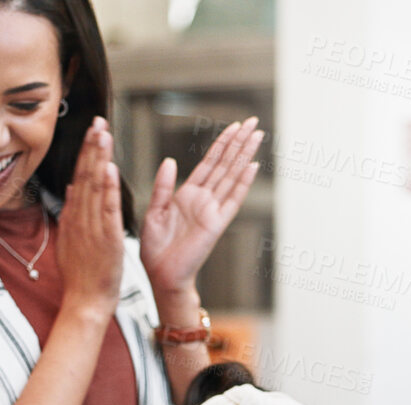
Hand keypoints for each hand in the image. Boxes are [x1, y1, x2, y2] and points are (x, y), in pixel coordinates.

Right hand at [58, 118, 124, 313]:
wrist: (84, 302)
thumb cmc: (80, 275)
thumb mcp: (70, 239)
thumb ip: (71, 212)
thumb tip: (72, 187)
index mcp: (75, 216)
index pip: (80, 176)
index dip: (87, 152)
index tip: (93, 130)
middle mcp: (81, 218)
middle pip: (86, 175)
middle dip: (93, 146)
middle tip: (99, 121)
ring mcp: (92, 227)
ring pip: (96, 187)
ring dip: (100, 159)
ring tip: (104, 134)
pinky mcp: (107, 240)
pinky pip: (108, 211)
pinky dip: (109, 189)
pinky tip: (111, 170)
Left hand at [139, 117, 263, 300]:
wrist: (161, 276)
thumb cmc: (156, 249)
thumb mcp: (153, 211)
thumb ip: (162, 186)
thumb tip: (170, 161)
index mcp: (188, 195)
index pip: (209, 163)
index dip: (222, 144)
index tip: (234, 126)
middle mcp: (204, 199)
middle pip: (225, 164)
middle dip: (239, 142)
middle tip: (253, 122)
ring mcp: (212, 210)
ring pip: (232, 176)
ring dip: (244, 155)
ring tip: (257, 136)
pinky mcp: (216, 223)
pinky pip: (232, 199)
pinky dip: (243, 182)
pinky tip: (252, 166)